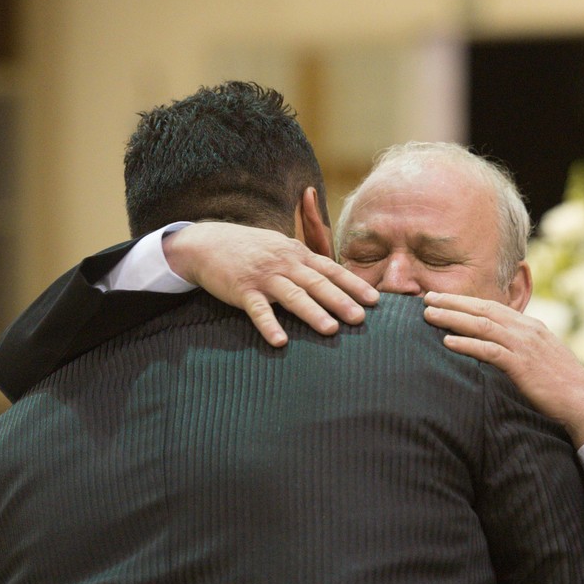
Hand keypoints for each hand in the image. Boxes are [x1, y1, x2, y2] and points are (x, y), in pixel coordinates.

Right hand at [165, 222, 378, 346]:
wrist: (208, 242)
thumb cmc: (252, 249)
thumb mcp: (282, 246)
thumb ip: (307, 260)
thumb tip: (334, 275)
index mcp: (297, 254)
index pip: (331, 269)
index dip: (353, 285)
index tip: (374, 300)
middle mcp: (284, 263)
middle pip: (317, 283)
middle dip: (340, 301)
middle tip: (360, 319)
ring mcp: (264, 276)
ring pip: (292, 295)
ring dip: (312, 313)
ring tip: (330, 329)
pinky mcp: (242, 290)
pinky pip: (258, 310)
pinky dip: (269, 325)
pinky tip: (280, 341)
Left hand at [423, 291, 583, 446]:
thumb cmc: (561, 385)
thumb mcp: (540, 358)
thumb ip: (518, 349)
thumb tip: (496, 350)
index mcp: (530, 327)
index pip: (492, 307)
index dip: (465, 302)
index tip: (443, 299)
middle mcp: (527, 330)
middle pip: (483, 310)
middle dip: (453, 302)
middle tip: (427, 298)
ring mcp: (525, 346)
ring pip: (483, 325)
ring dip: (453, 318)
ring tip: (429, 315)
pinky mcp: (523, 366)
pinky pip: (490, 350)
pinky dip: (467, 344)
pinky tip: (447, 342)